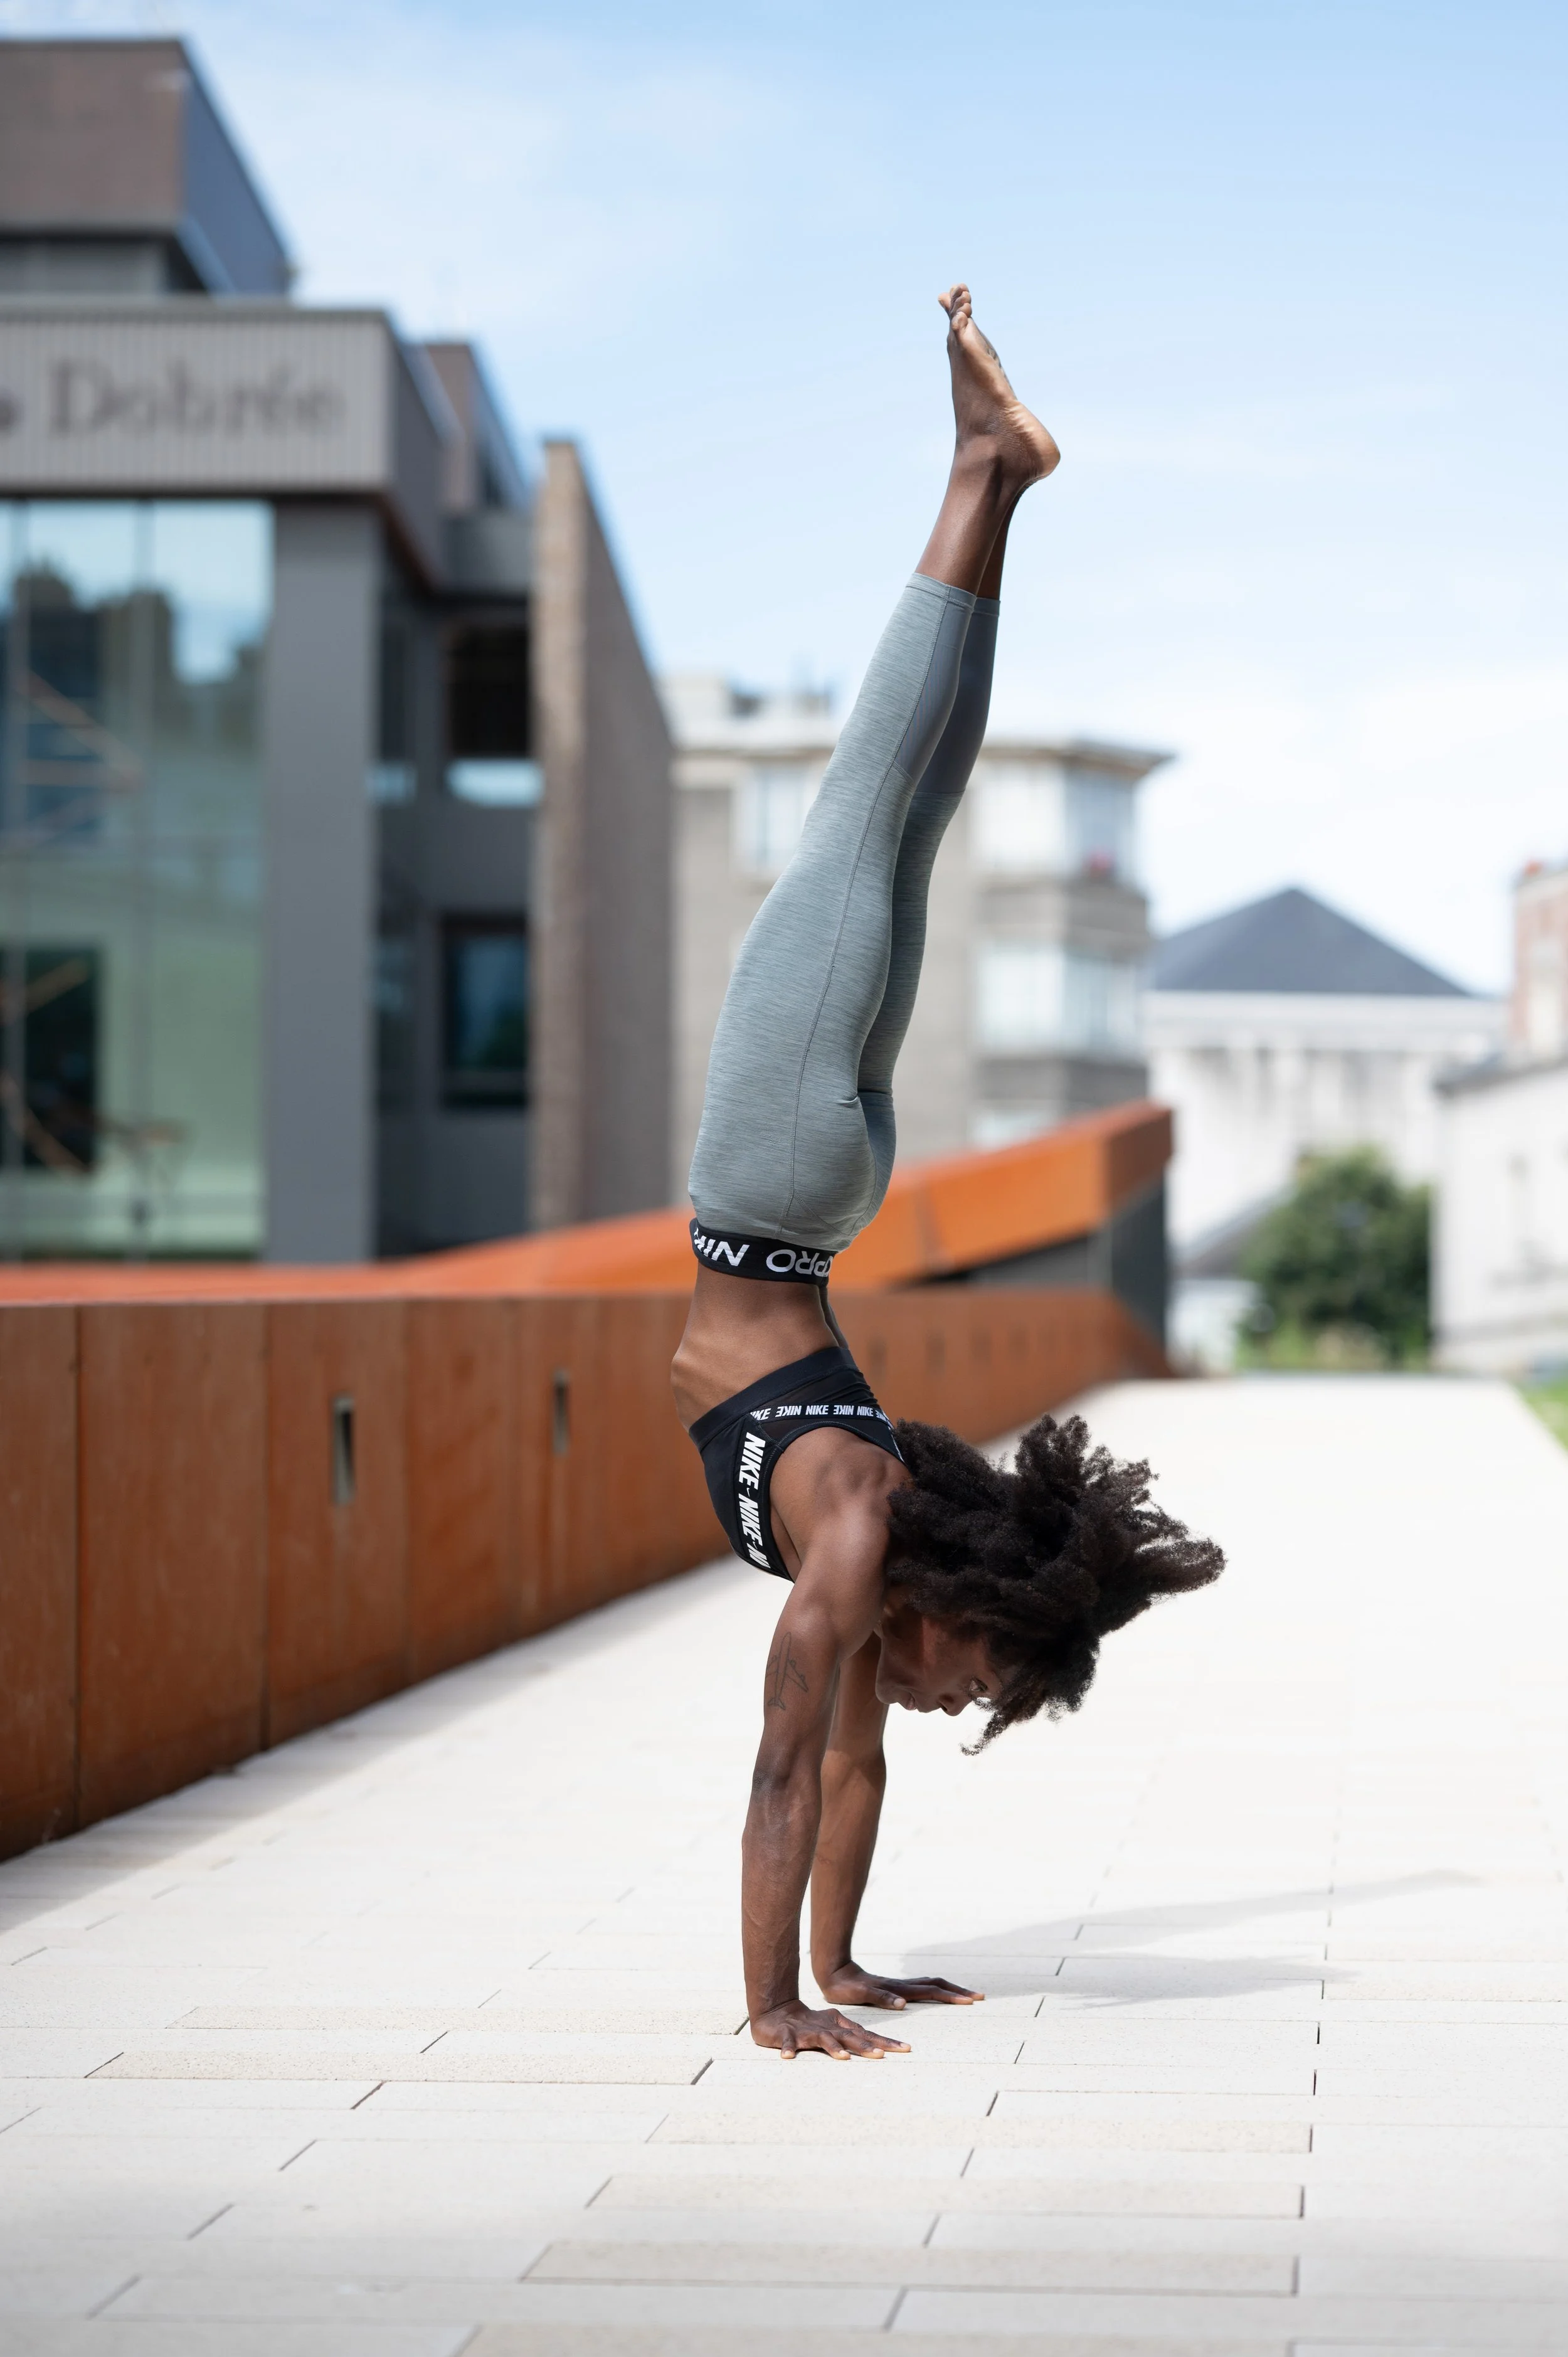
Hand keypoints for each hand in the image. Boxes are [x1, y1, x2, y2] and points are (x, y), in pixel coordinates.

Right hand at [750, 1998, 911, 2059]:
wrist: (778, 2013)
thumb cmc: (810, 2023)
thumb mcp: (834, 2028)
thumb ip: (853, 2035)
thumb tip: (878, 2046)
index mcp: (841, 2026)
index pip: (867, 2035)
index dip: (886, 2042)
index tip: (906, 2048)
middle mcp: (828, 2028)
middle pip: (851, 2037)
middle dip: (867, 2046)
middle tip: (882, 2055)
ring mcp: (808, 2031)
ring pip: (823, 2039)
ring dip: (833, 2048)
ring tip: (844, 2057)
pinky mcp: (788, 2035)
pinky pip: (789, 2042)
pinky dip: (789, 2048)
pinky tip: (789, 2056)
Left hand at [815, 1963, 983, 2009]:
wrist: (832, 1971)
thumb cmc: (844, 1986)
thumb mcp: (861, 1994)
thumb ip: (882, 1998)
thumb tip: (903, 2003)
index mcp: (899, 1989)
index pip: (932, 1991)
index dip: (951, 1995)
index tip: (971, 2000)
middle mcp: (902, 1986)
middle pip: (937, 1984)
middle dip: (958, 1991)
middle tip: (979, 1997)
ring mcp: (898, 1986)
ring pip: (930, 1985)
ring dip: (949, 1989)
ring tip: (965, 1996)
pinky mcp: (893, 1988)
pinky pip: (921, 1989)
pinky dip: (935, 1991)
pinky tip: (936, 1995)